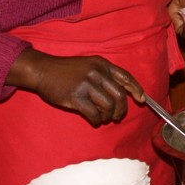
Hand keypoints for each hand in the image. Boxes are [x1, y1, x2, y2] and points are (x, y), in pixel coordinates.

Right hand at [6, 47, 145, 126]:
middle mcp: (96, 73)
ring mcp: (86, 85)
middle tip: (117, 116)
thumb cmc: (67, 70)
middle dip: (121, 109)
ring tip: (104, 118)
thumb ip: (105, 75)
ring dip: (108, 116)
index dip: (136, 89)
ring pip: (108, 106)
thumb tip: (124, 92)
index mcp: (102, 64)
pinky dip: (97, 120)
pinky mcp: (75, 97)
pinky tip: (94, 119)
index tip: (141, 99)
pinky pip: (94, 113)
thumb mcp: (89, 65)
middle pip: (119, 95)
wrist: (43, 71)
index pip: (125, 77)